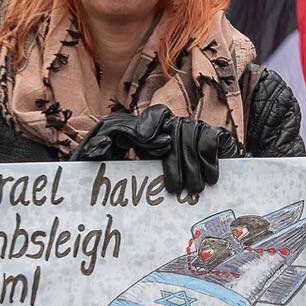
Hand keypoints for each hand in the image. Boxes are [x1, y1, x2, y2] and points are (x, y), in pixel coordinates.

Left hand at [72, 106, 240, 195]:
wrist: (209, 191)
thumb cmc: (166, 186)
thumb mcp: (136, 173)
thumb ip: (113, 160)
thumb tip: (87, 155)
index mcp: (158, 131)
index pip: (155, 115)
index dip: (149, 123)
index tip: (143, 138)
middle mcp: (178, 126)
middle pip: (173, 131)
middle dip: (173, 162)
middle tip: (174, 190)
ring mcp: (198, 128)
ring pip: (191, 135)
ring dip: (192, 165)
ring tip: (193, 190)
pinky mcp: (218, 136)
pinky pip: (210, 139)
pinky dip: (208, 159)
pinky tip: (210, 178)